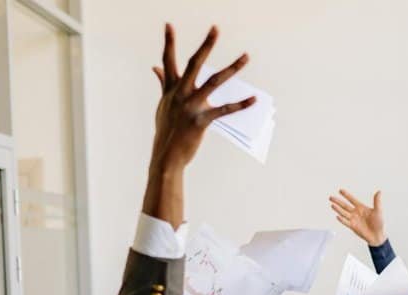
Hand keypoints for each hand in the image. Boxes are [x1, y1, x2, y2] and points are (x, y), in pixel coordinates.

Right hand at [149, 25, 254, 170]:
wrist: (166, 156)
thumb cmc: (166, 130)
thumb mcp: (162, 105)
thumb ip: (163, 84)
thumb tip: (154, 68)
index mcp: (170, 89)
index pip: (168, 61)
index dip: (168, 42)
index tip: (169, 25)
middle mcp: (179, 94)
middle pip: (194, 63)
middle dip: (206, 45)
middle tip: (216, 28)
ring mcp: (190, 106)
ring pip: (214, 82)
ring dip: (232, 68)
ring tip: (246, 56)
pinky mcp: (200, 121)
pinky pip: (224, 110)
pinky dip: (240, 105)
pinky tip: (253, 99)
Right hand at [329, 189, 385, 245]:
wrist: (377, 235)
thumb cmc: (379, 223)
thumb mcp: (378, 211)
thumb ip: (377, 201)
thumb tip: (379, 192)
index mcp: (361, 208)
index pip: (352, 200)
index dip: (346, 195)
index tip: (340, 190)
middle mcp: (356, 213)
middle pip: (345, 206)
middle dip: (338, 201)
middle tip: (331, 197)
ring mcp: (353, 219)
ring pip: (344, 213)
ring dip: (338, 209)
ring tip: (332, 205)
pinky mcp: (353, 226)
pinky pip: (346, 222)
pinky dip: (342, 220)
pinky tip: (338, 216)